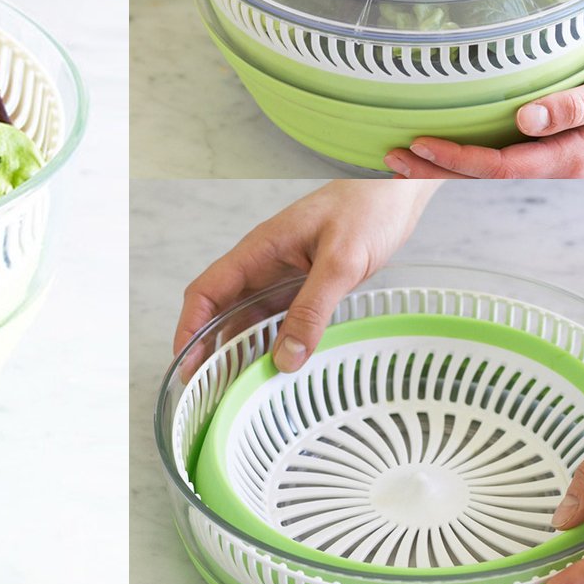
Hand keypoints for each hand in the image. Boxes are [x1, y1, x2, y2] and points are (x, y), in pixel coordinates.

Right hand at [174, 180, 441, 371]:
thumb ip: (313, 308)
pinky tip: (274, 368)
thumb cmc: (367, 210)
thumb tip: (286, 358)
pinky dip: (271, 344)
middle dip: (209, 349)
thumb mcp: (341, 261)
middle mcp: (263, 265)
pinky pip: (278, 319)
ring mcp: (283, 276)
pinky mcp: (304, 286)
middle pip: (222, 311)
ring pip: (249, 318)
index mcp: (259, 251)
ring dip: (239, 350)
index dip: (190, 328)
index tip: (186, 364)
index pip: (206, 291)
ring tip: (234, 389)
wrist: (396, 192)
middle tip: (207, 391)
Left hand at [384, 58, 583, 178]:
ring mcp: (557, 167)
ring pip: (491, 174)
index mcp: (573, 159)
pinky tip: (442, 153)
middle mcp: (560, 170)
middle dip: (436, 171)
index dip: (457, 160)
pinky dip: (468, 160)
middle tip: (389, 158)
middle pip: (486, 178)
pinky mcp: (555, 157)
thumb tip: (527, 118)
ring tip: (400, 158)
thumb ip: (577, 104)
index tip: (420, 146)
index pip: (501, 166)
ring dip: (446, 168)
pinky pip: (505, 164)